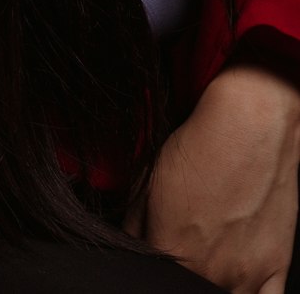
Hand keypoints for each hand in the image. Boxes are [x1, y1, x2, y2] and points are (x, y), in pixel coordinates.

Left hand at [124, 61, 299, 292]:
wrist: (246, 127)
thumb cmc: (199, 148)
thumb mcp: (146, 182)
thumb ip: (133, 226)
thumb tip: (130, 245)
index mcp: (172, 254)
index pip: (155, 275)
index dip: (153, 262)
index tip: (158, 246)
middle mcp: (210, 274)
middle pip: (189, 285)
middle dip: (182, 268)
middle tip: (188, 241)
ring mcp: (245, 275)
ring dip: (213, 282)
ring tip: (210, 254)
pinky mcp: (275, 267)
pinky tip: (238, 280)